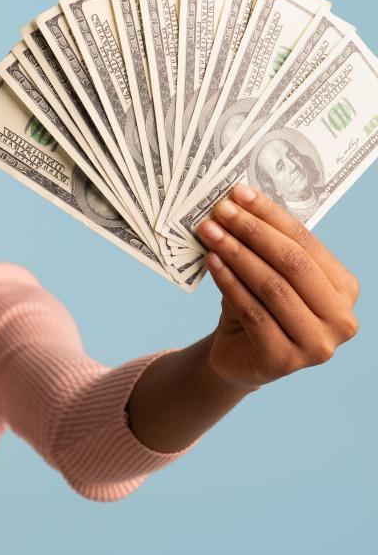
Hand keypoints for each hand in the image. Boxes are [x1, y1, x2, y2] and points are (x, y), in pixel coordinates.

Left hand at [197, 184, 359, 391]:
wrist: (238, 358)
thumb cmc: (256, 308)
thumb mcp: (266, 274)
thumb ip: (264, 246)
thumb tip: (238, 202)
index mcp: (345, 289)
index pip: (307, 242)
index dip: (270, 215)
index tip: (238, 193)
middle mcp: (341, 319)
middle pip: (292, 263)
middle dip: (252, 231)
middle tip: (221, 210)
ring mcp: (316, 345)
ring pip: (272, 287)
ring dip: (236, 254)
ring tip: (210, 232)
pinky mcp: (284, 361)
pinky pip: (252, 311)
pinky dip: (229, 283)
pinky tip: (211, 262)